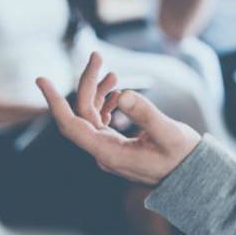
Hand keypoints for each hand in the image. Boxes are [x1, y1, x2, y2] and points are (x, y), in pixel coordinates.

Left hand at [36, 52, 200, 185]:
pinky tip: (116, 92)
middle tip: (97, 56)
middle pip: (82, 114)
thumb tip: (122, 94)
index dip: (55, 102)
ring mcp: (109, 150)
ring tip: (111, 72)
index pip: (72, 126)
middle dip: (87, 83)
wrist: (193, 177)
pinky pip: (101, 123)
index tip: (42, 80)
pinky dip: (106, 103)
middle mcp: (104, 153)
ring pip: (91, 117)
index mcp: (110, 153)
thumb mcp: (169, 133)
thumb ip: (146, 114)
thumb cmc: (183, 158)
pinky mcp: (118, 147)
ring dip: (97, 92)